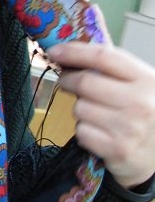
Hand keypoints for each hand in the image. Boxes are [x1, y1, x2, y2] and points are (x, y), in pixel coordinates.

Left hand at [47, 41, 154, 190]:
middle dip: (68, 80)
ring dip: (80, 110)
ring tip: (96, 114)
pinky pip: (81, 132)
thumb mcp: (140, 86)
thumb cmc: (144, 113)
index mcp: (146, 80)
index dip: (74, 52)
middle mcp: (139, 102)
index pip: (103, 57)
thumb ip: (113, 70)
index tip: (55, 51)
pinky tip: (100, 132)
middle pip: (85, 82)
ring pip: (80, 108)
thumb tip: (70, 54)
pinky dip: (84, 131)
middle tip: (66, 81)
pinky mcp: (117, 149)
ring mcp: (129, 127)